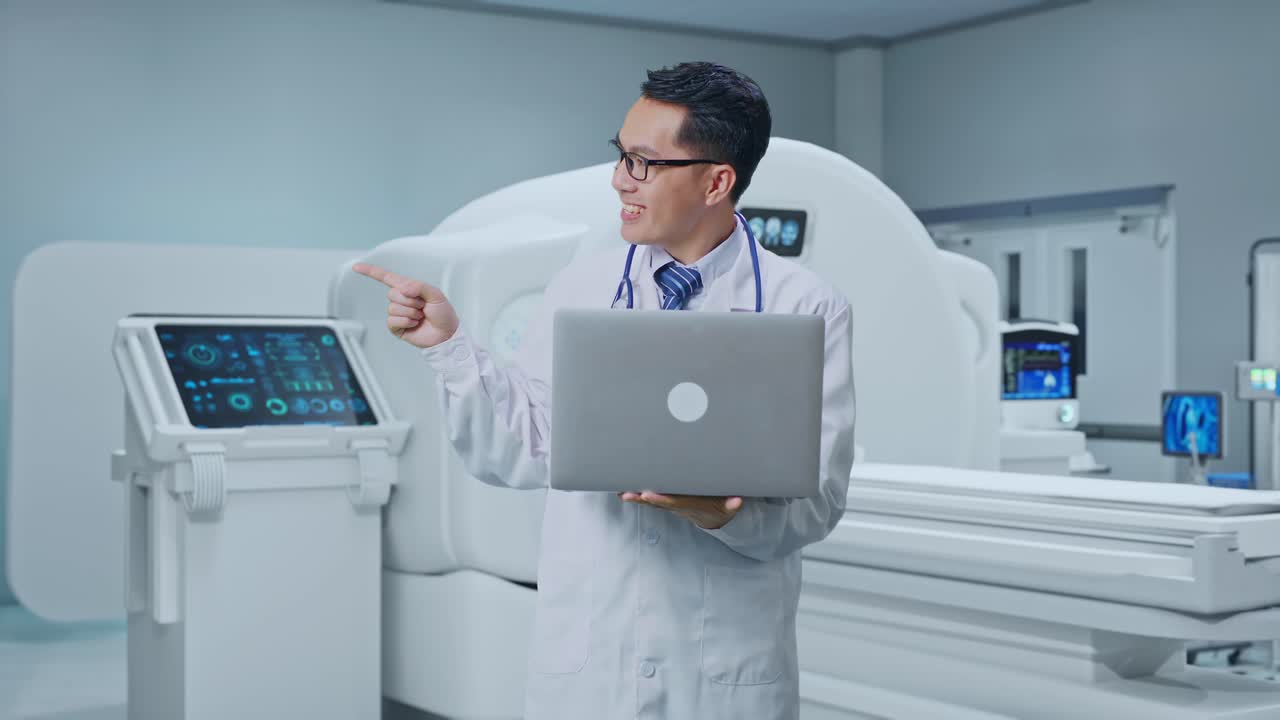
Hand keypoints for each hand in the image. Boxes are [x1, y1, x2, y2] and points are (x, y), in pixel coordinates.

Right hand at [352, 263, 459, 348]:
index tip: (356, 267)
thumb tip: (401, 288)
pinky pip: (392, 320)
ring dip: (410, 313)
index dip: (371, 271)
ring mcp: (398, 314)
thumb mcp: (436, 294)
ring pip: (393, 308)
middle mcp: (401, 300)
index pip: (386, 277)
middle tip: (423, 307)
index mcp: (409, 288)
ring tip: (421, 316)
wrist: (446, 335)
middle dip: (410, 301)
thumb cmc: (443, 314)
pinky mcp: (396, 327)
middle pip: (392, 294)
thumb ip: (419, 286)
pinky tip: (415, 324)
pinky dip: (406, 322)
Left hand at [619, 491, 743, 529]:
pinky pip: (650, 500)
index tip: (649, 495)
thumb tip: (738, 501)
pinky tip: (623, 492)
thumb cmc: (720, 508)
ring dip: (636, 498)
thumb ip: (732, 505)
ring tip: (622, 493)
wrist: (713, 519)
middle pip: (658, 503)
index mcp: (691, 506)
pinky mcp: (666, 502)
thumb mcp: (729, 508)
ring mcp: (671, 506)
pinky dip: (637, 497)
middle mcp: (678, 507)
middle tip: (628, 494)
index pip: (674, 502)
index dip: (661, 500)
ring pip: (651, 502)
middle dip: (643, 499)